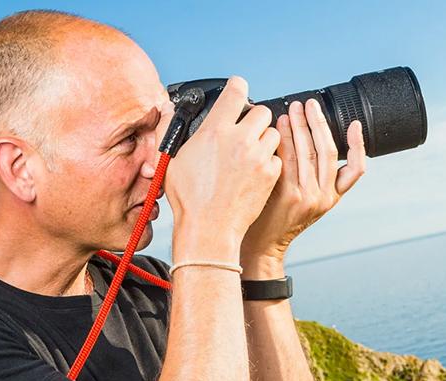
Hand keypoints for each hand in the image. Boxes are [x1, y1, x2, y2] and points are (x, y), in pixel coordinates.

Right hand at [164, 77, 281, 258]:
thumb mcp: (171, 160)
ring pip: (273, 133)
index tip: (238, 89)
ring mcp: (258, 157)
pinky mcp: (270, 174)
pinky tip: (254, 172)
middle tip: (243, 132)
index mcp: (215, 131)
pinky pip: (277, 157)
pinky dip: (268, 162)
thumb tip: (168, 111)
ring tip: (249, 154)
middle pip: (261, 111)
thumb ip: (171, 130)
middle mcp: (240, 139)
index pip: (236, 91)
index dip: (237, 87)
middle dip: (253, 119)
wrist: (209, 229)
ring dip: (263, 139)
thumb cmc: (189, 200)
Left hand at [240, 98, 365, 263]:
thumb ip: (311, 177)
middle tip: (309, 104)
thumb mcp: (304, 202)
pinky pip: (289, 159)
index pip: (355, 169)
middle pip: (328, 151)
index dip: (358, 144)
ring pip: (309, 152)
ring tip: (293, 110)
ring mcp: (306, 196)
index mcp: (332, 198)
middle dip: (319, 123)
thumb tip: (308, 138)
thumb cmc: (276, 218)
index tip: (354, 123)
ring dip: (301, 126)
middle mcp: (323, 197)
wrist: (260, 245)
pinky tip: (280, 128)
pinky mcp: (288, 195)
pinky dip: (285, 140)